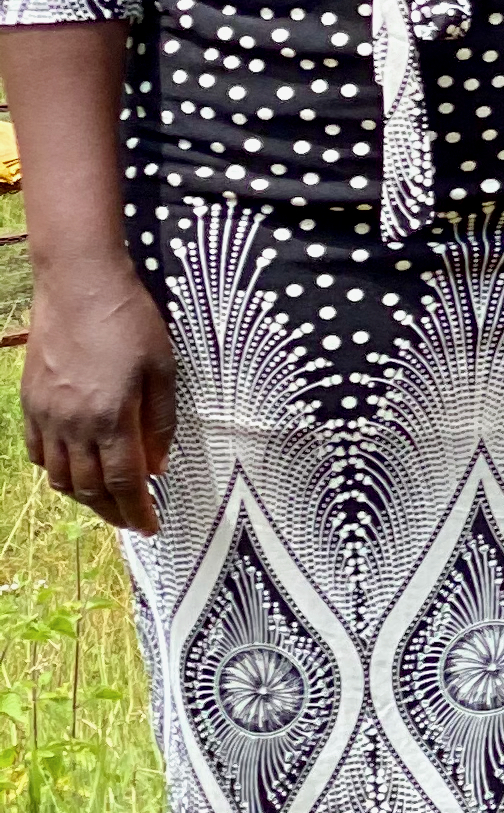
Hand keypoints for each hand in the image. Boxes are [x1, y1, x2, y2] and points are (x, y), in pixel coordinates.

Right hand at [21, 248, 178, 533]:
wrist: (79, 284)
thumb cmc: (130, 321)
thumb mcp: (163, 368)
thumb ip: (160, 423)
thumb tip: (157, 467)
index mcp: (111, 418)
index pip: (124, 483)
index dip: (137, 511)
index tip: (151, 528)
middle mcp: (74, 424)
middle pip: (89, 488)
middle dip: (112, 512)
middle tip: (131, 521)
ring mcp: (46, 415)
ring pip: (60, 477)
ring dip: (84, 496)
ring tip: (106, 500)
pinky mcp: (31, 402)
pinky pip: (39, 453)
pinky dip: (57, 471)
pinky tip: (73, 469)